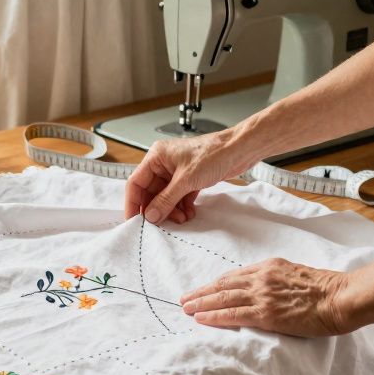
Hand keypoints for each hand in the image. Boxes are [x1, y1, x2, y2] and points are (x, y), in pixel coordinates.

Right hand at [124, 131, 258, 224]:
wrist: (240, 150)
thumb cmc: (214, 154)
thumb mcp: (186, 180)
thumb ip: (166, 199)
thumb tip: (151, 216)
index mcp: (156, 157)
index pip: (136, 183)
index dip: (133, 203)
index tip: (133, 221)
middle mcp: (163, 164)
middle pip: (151, 192)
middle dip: (156, 209)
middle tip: (160, 224)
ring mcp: (177, 172)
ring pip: (165, 196)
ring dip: (171, 210)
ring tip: (181, 218)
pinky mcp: (190, 178)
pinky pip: (179, 196)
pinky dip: (182, 206)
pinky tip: (188, 213)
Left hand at [179, 259, 352, 336]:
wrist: (341, 297)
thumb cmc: (326, 288)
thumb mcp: (295, 273)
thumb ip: (275, 279)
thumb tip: (262, 288)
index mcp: (269, 267)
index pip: (234, 276)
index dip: (215, 284)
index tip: (203, 289)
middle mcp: (261, 278)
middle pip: (223, 285)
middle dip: (201, 293)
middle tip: (184, 299)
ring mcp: (263, 295)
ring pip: (223, 299)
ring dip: (201, 304)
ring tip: (186, 309)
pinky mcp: (266, 314)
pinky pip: (233, 315)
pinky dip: (214, 316)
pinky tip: (201, 319)